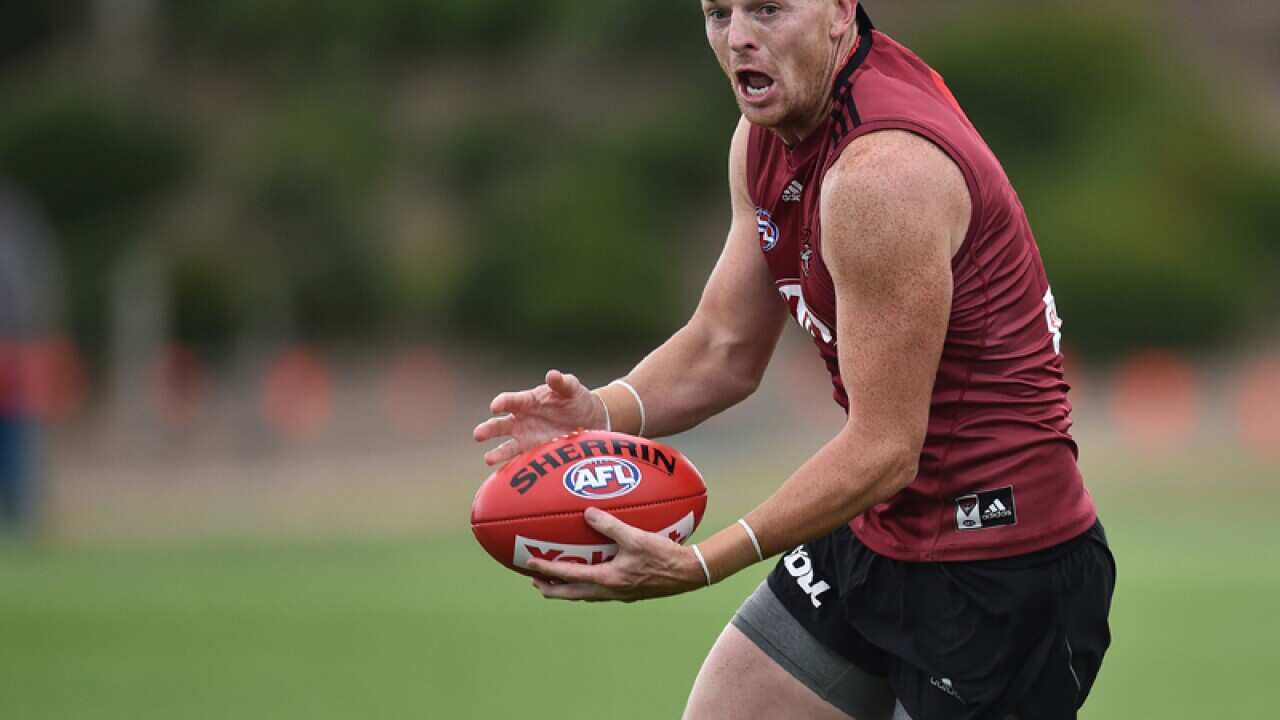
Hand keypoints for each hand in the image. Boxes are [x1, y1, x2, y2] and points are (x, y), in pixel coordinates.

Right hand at [473, 369, 608, 466]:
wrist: (589, 419)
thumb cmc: (576, 398)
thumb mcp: (571, 388)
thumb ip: (562, 383)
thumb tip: (551, 375)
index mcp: (528, 401)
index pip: (510, 401)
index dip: (502, 402)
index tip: (495, 407)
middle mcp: (522, 420)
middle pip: (500, 424)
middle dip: (489, 429)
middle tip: (478, 435)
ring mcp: (526, 437)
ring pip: (507, 446)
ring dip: (496, 453)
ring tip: (488, 459)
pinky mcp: (534, 452)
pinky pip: (521, 460)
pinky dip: (513, 466)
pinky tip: (505, 473)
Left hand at [528, 507, 707, 602]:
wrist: (689, 573)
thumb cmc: (664, 555)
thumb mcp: (635, 536)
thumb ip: (610, 524)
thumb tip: (586, 512)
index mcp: (608, 580)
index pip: (568, 577)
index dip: (546, 570)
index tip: (529, 565)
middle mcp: (610, 591)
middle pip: (571, 595)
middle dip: (551, 589)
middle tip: (534, 581)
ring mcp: (619, 594)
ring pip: (584, 595)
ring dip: (567, 588)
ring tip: (555, 579)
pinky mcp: (629, 592)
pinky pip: (599, 591)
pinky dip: (585, 584)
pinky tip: (590, 572)